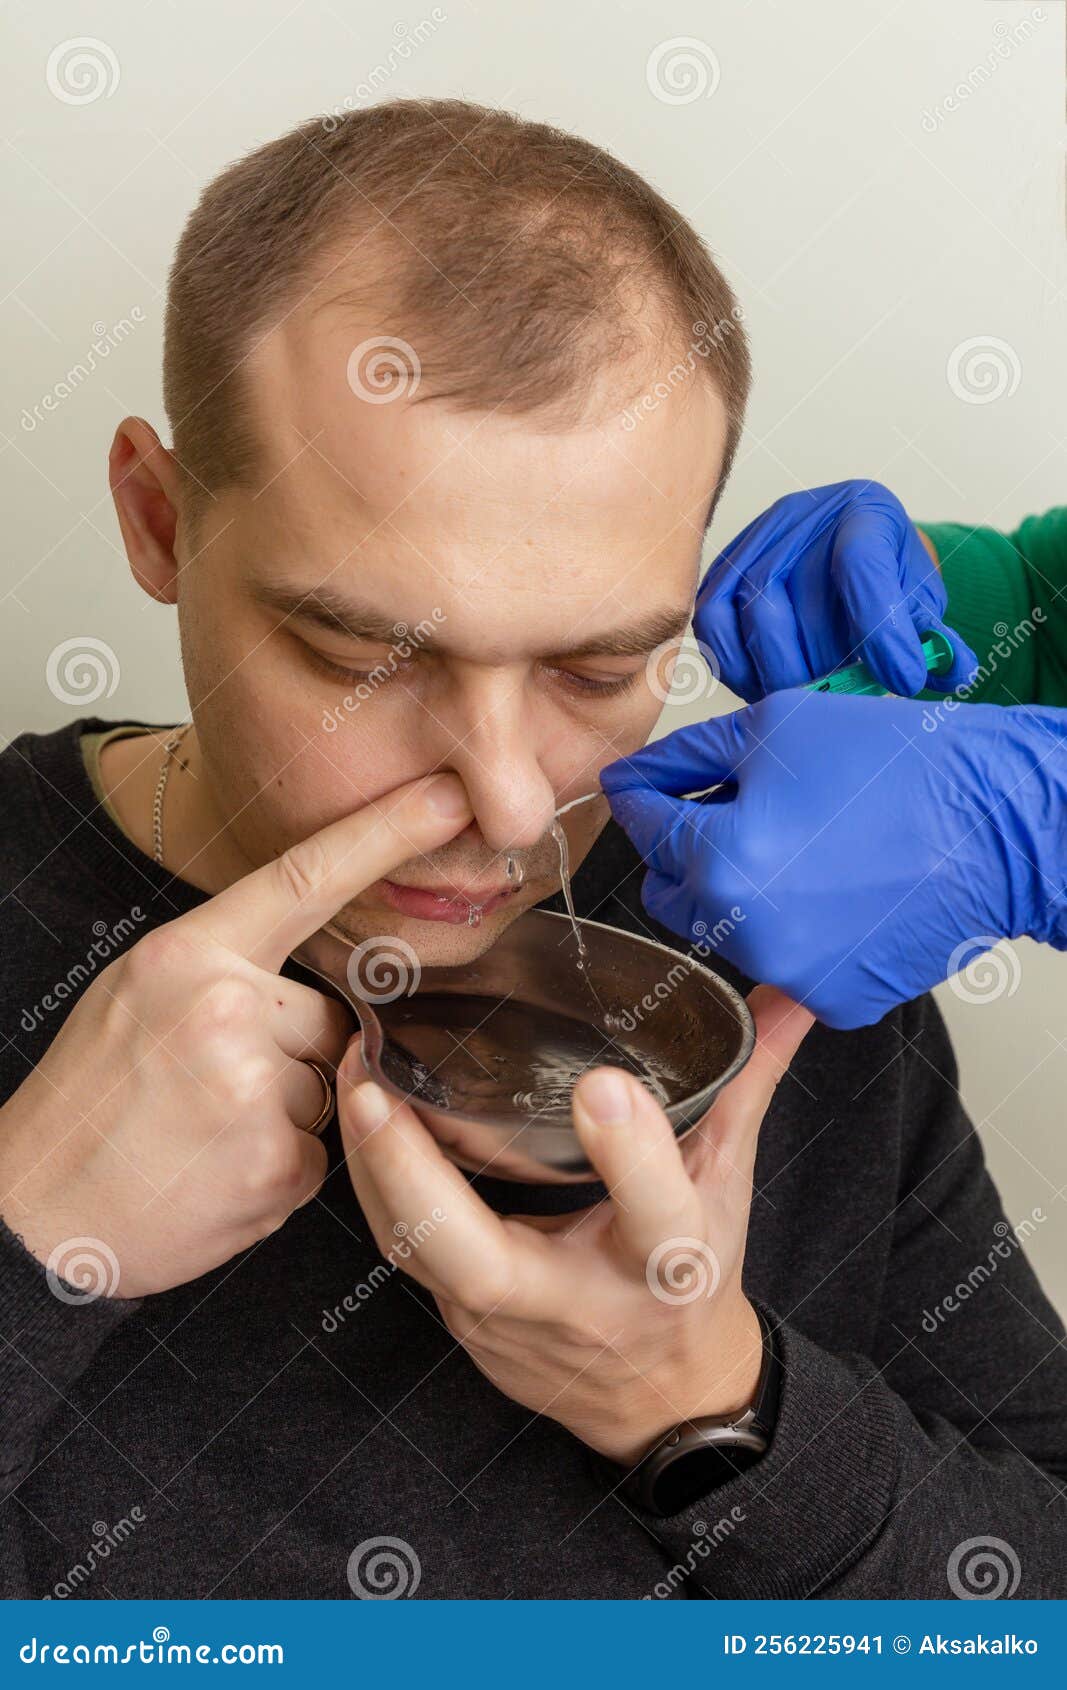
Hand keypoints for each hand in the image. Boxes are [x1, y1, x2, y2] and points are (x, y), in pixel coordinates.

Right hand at [0, 773, 471, 1297]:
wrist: (36, 1215)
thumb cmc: (87, 1103)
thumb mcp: (138, 994)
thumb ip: (226, 970)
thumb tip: (314, 980)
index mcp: (188, 953)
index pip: (304, 878)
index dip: (384, 833)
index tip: (448, 796)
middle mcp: (225, 1006)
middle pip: (332, 1018)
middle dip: (298, 1056)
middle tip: (210, 1092)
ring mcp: (254, 1086)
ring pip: (329, 1090)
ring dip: (287, 1119)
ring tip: (203, 1139)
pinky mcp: (276, 1164)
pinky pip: (322, 1156)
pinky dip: (281, 1173)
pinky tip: (218, 1178)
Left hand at [336, 988, 811, 1467]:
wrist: (663, 1401)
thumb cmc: (691, 1285)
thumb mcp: (728, 1186)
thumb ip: (746, 1083)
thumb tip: (787, 997)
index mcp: (665, 1267)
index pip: (655, 1216)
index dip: (631, 1155)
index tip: (604, 1085)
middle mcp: (578, 1302)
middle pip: (480, 1260)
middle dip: (415, 1172)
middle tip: (377, 1083)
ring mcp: (506, 1321)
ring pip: (417, 1254)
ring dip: (374, 1168)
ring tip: (354, 1076)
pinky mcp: (464, 1322)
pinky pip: (407, 1253)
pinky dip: (378, 1188)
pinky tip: (361, 1121)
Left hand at [601, 689, 1066, 1028]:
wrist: (1001, 825)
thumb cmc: (905, 768)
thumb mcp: (777, 729)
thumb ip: (690, 758)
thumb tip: (634, 779)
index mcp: (722, 863)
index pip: (644, 830)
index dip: (643, 796)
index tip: (642, 785)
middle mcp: (747, 934)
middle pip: (672, 894)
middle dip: (686, 851)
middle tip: (733, 810)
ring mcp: (792, 975)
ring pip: (728, 929)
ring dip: (742, 890)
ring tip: (801, 843)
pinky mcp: (834, 999)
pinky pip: (786, 961)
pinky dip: (798, 928)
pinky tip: (839, 886)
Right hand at [697, 479, 977, 698]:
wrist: (850, 551)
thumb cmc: (889, 584)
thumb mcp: (922, 603)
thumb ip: (935, 639)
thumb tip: (950, 670)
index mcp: (866, 515)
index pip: (862, 566)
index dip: (880, 632)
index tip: (903, 681)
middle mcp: (804, 516)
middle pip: (793, 598)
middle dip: (818, 666)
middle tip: (838, 702)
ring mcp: (756, 539)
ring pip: (748, 612)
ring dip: (775, 671)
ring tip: (802, 698)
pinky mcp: (722, 568)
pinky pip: (712, 622)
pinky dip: (735, 664)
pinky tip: (765, 685)